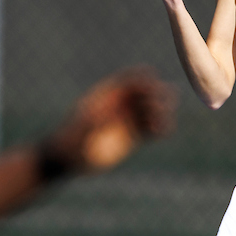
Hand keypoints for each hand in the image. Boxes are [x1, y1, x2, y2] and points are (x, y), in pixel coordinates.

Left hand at [44, 68, 175, 173]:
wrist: (67, 158)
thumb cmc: (70, 139)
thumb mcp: (81, 128)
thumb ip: (95, 120)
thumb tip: (108, 114)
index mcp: (107, 94)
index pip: (129, 79)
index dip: (141, 78)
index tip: (152, 80)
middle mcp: (119, 105)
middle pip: (144, 93)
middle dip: (156, 93)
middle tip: (167, 98)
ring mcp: (126, 120)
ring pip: (149, 111)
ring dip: (160, 112)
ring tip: (164, 119)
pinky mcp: (132, 137)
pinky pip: (150, 130)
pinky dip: (158, 129)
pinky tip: (164, 131)